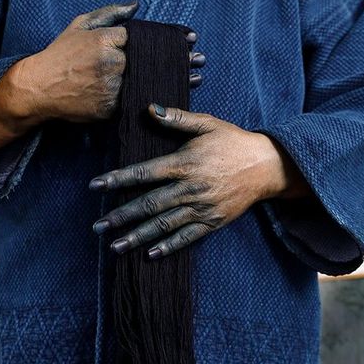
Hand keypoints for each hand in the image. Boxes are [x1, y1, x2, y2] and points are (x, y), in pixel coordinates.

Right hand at [6, 2, 205, 125]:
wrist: (38, 89)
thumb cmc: (59, 55)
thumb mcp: (80, 25)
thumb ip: (110, 14)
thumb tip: (136, 5)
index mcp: (106, 39)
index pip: (145, 37)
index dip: (169, 39)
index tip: (189, 39)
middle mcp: (112, 62)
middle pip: (153, 61)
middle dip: (179, 60)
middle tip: (201, 59)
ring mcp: (112, 87)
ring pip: (149, 82)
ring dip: (175, 80)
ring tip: (196, 78)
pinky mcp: (110, 108)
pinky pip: (137, 102)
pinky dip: (155, 98)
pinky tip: (173, 96)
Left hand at [89, 105, 308, 258]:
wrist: (267, 166)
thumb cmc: (233, 142)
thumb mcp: (207, 124)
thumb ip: (177, 118)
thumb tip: (150, 108)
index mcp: (185, 163)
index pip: (144, 172)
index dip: (118, 179)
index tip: (96, 186)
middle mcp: (190, 188)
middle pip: (149, 204)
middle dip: (121, 216)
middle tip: (97, 226)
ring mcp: (202, 207)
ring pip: (164, 224)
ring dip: (138, 236)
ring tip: (115, 247)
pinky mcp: (213, 221)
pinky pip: (188, 236)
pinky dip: (169, 246)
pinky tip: (150, 254)